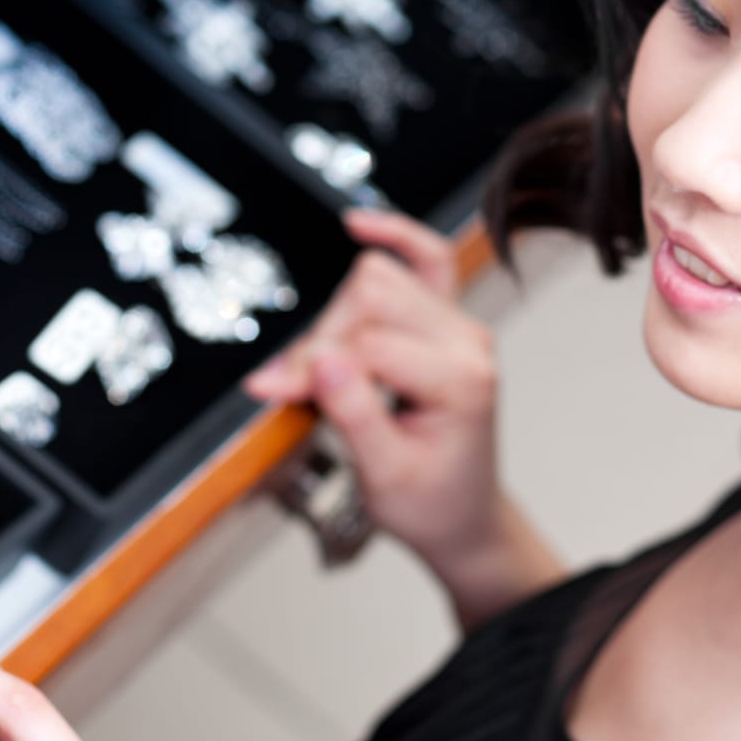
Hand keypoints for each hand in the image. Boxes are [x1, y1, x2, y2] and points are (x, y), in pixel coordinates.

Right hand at [244, 209, 503, 568]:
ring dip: (339, 315)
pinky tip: (358, 225)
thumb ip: (355, 415)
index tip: (274, 394)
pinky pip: (426, 256)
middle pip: (370, 297)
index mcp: (461, 380)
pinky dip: (394, 236)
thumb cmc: (430, 503)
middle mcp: (467, 340)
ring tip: (327, 369)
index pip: (368, 343)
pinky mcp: (445, 319)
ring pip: (378, 278)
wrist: (463, 516)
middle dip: (324, 339)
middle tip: (302, 390)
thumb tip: (321, 361)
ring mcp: (458, 325)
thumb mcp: (384, 476)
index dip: (313, 366)